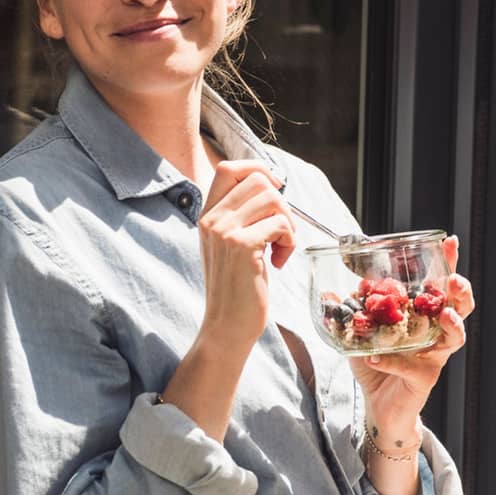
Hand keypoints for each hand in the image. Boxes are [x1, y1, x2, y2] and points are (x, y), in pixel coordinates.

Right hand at [194, 159, 296, 359]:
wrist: (226, 326)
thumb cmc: (235, 287)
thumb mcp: (228, 245)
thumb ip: (240, 216)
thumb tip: (272, 187)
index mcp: (206, 215)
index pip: (228, 168)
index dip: (257, 169)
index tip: (275, 189)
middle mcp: (211, 219)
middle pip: (258, 180)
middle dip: (281, 203)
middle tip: (281, 232)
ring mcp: (224, 231)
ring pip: (273, 199)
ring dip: (287, 223)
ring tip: (280, 249)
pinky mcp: (242, 246)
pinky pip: (280, 224)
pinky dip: (289, 242)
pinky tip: (279, 262)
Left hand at [353, 234, 474, 440]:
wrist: (378, 404)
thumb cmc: (377, 365)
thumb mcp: (360, 335)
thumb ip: (349, 314)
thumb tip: (331, 293)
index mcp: (423, 316)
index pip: (440, 286)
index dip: (448, 264)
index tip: (448, 242)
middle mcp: (435, 334)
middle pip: (461, 308)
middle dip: (461, 292)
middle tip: (453, 281)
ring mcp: (433, 357)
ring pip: (454, 338)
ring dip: (450, 324)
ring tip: (443, 315)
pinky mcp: (424, 379)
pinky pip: (411, 367)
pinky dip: (391, 361)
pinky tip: (374, 356)